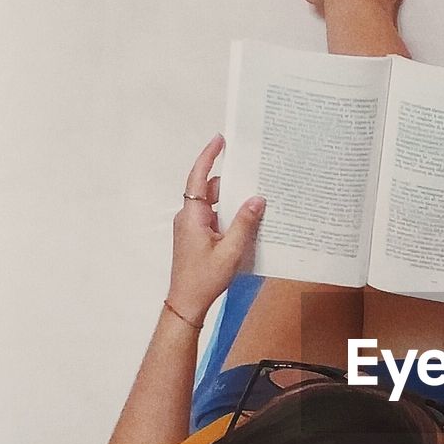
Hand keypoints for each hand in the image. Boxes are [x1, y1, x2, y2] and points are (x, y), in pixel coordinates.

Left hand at [167, 134, 265, 320]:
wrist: (187, 302)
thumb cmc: (204, 279)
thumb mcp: (231, 251)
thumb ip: (245, 223)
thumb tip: (257, 199)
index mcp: (193, 216)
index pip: (198, 178)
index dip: (209, 157)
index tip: (220, 140)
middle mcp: (188, 217)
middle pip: (208, 190)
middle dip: (229, 182)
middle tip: (251, 173)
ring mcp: (190, 228)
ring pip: (212, 204)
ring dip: (230, 201)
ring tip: (254, 200)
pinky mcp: (196, 237)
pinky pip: (213, 217)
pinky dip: (227, 215)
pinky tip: (245, 222)